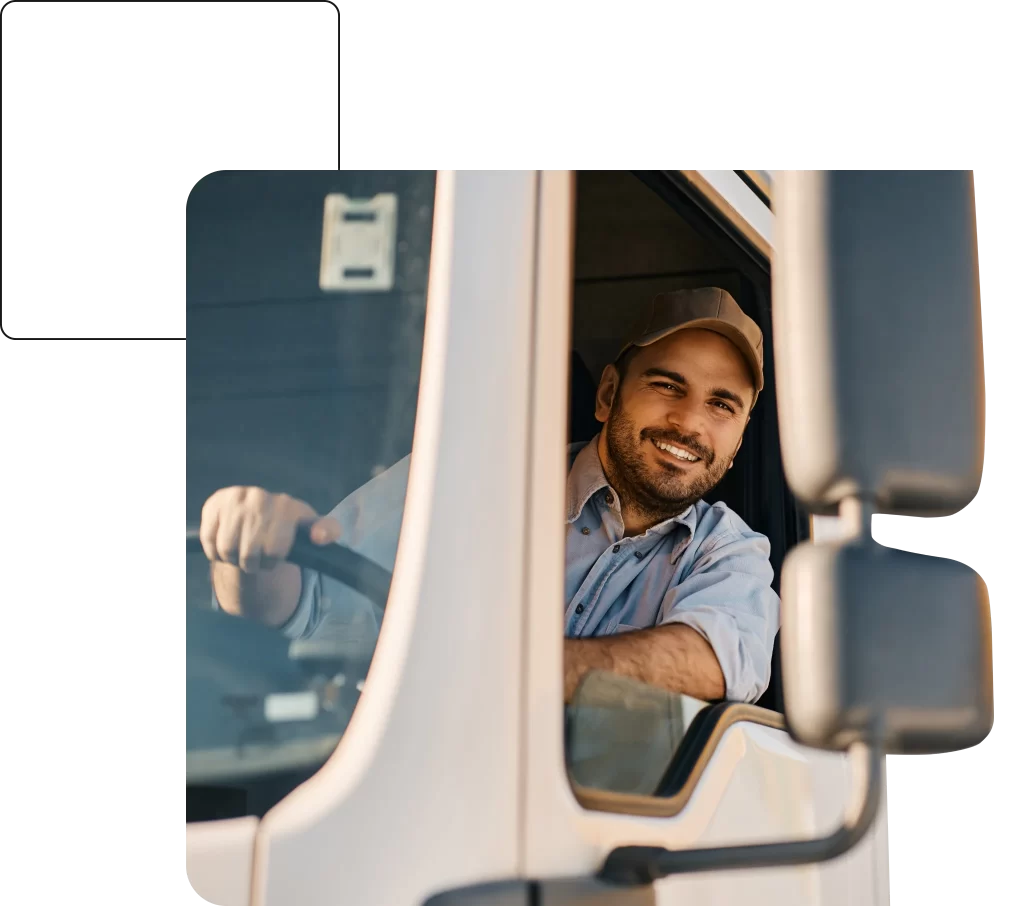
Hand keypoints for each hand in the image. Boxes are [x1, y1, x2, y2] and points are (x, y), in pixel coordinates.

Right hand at [199, 486, 341, 573]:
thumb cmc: (287, 529)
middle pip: (251, 554)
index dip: (275, 558)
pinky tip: (227, 543)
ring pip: (228, 549)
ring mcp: (235, 497)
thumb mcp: (310, 530)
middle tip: (258, 557)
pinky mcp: (214, 503)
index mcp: (287, 505)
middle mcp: (260, 496)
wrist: (255, 519)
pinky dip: (216, 552)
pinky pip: (211, 542)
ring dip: (235, 559)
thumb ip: (326, 531)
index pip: (276, 549)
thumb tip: (320, 537)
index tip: (278, 556)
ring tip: (244, 551)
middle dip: (255, 563)